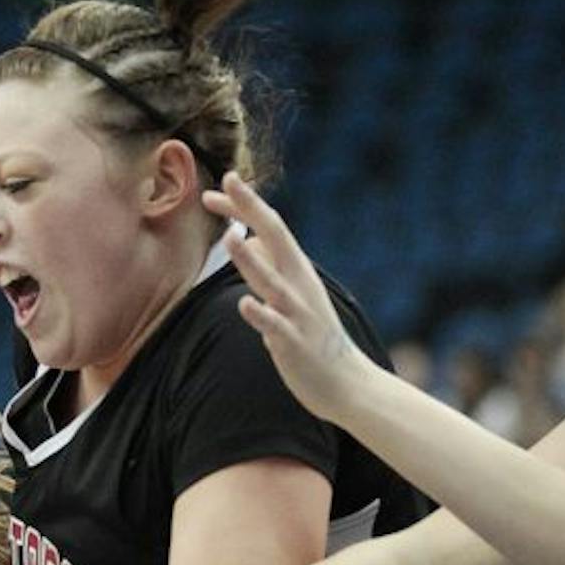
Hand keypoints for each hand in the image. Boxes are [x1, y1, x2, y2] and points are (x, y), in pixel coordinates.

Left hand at [203, 173, 380, 421]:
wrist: (345, 384)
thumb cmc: (313, 337)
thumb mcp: (292, 295)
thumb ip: (269, 267)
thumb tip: (247, 240)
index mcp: (297, 270)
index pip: (269, 228)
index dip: (244, 205)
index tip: (218, 186)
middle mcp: (299, 284)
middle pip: (276, 238)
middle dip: (251, 209)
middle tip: (229, 180)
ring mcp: (298, 313)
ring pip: (272, 282)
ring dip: (250, 261)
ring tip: (231, 239)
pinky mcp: (294, 344)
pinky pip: (276, 327)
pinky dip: (262, 315)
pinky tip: (245, 305)